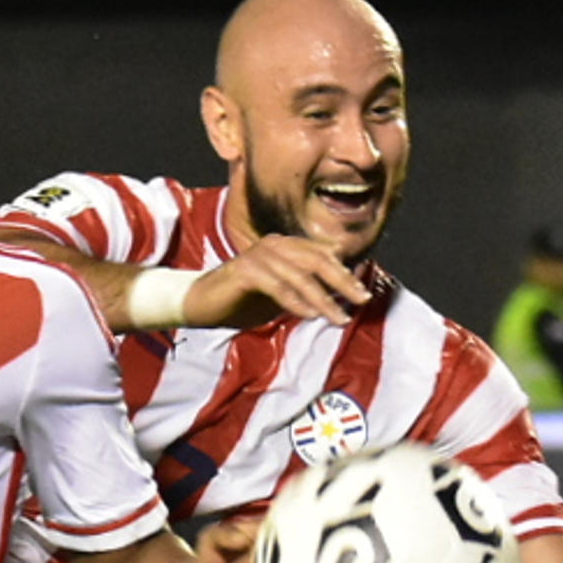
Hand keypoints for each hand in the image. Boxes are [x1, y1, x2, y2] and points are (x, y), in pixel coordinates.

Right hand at [181, 233, 369, 329]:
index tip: (362, 293)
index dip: (345, 273)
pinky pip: (278, 287)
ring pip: (300, 276)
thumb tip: (340, 291)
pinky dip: (296, 302)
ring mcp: (259, 256)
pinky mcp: (245, 272)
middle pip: (317, 260)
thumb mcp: (281, 292)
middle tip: (362, 300)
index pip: (322, 255)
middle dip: (343, 281)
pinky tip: (310, 316)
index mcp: (284, 246)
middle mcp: (273, 245)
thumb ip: (306, 287)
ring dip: (323, 299)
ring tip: (339, 318)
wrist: (200, 304)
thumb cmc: (241, 299)